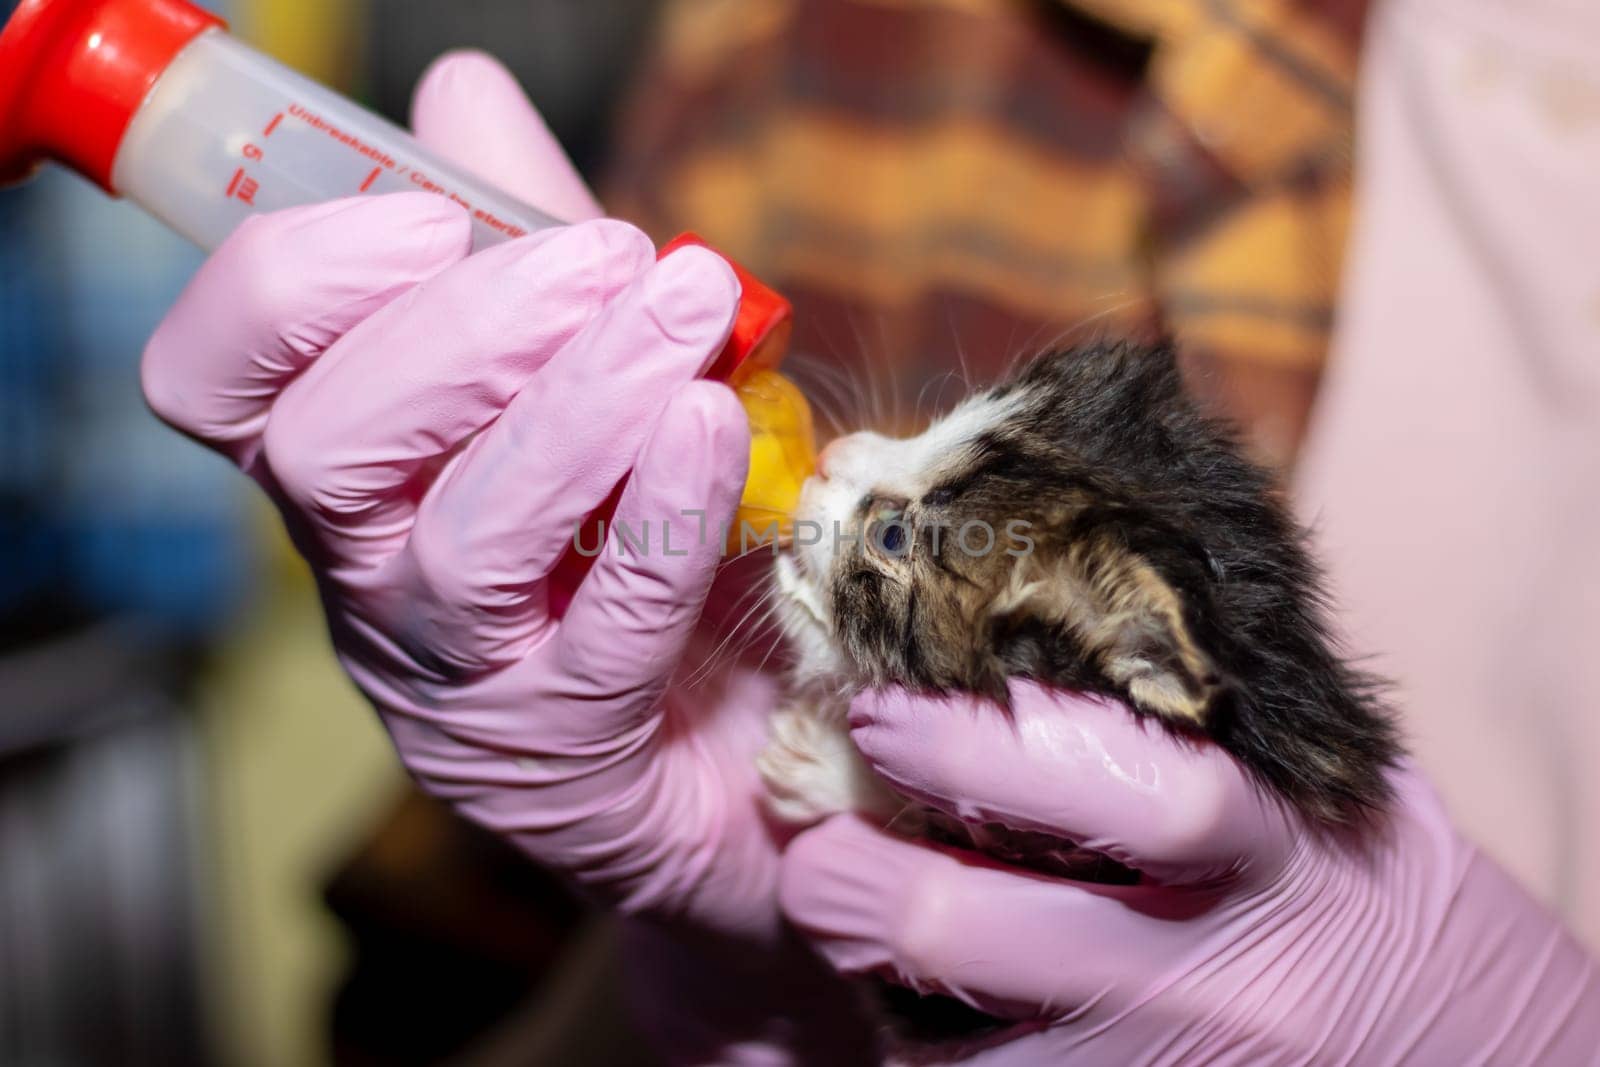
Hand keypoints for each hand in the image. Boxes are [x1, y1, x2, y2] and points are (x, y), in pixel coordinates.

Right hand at [142, 52, 777, 941]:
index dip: (291, 285)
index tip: (427, 215)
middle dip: (465, 331)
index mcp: (350, 473)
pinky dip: (661, 514)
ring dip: (579, 407)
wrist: (726, 736)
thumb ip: (519, 241)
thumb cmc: (630, 535)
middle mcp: (371, 578)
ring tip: (680, 316)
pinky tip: (715, 424)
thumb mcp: (574, 370)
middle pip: (328, 452)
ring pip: (465, 541)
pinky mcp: (569, 750)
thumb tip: (462, 90)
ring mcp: (462, 678)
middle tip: (607, 258)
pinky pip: (603, 631)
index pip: (220, 382)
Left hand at [781, 682, 1599, 1063]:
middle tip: (816, 840)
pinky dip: (930, 1053)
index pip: (1127, 789)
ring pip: (958, 1047)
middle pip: (979, 937)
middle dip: (861, 885)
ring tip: (849, 919)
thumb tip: (1073, 596)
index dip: (980, 748)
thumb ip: (1219, 713)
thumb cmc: (1385, 899)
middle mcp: (1216, 978)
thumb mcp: (1341, 787)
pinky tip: (916, 1008)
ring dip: (875, 984)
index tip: (881, 709)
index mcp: (1279, 850)